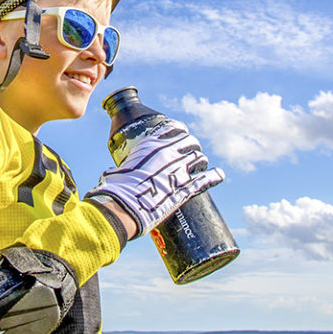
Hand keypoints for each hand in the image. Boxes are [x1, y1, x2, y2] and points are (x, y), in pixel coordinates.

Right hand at [86, 120, 223, 237]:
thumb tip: (113, 175)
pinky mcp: (186, 188)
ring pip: (200, 157)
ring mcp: (179, 169)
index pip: (173, 127)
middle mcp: (168, 152)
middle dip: (192, 146)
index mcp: (152, 144)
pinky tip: (219, 175)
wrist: (124, 205)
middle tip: (190, 153)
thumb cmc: (116, 188)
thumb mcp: (119, 168)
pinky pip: (206, 179)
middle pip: (190, 141)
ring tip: (201, 165)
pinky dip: (215, 176)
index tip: (181, 134)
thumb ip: (123, 168)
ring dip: (201, 160)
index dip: (179, 131)